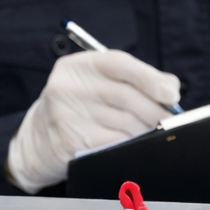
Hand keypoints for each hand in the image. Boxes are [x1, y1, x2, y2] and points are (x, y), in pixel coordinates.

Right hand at [8, 50, 179, 192]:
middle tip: (169, 120)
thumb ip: (136, 79)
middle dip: (155, 111)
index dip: (150, 79)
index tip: (172, 95)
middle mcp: (67, 86)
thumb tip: (170, 89)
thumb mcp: (100, 82)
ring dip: (146, 130)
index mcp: (77, 66)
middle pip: (125, 97)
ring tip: (152, 132)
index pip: (119, 64)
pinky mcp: (67, 141)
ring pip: (124, 123)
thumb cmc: (81, 106)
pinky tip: (133, 144)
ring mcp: (64, 115)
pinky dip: (130, 144)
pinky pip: (113, 144)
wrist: (38, 139)